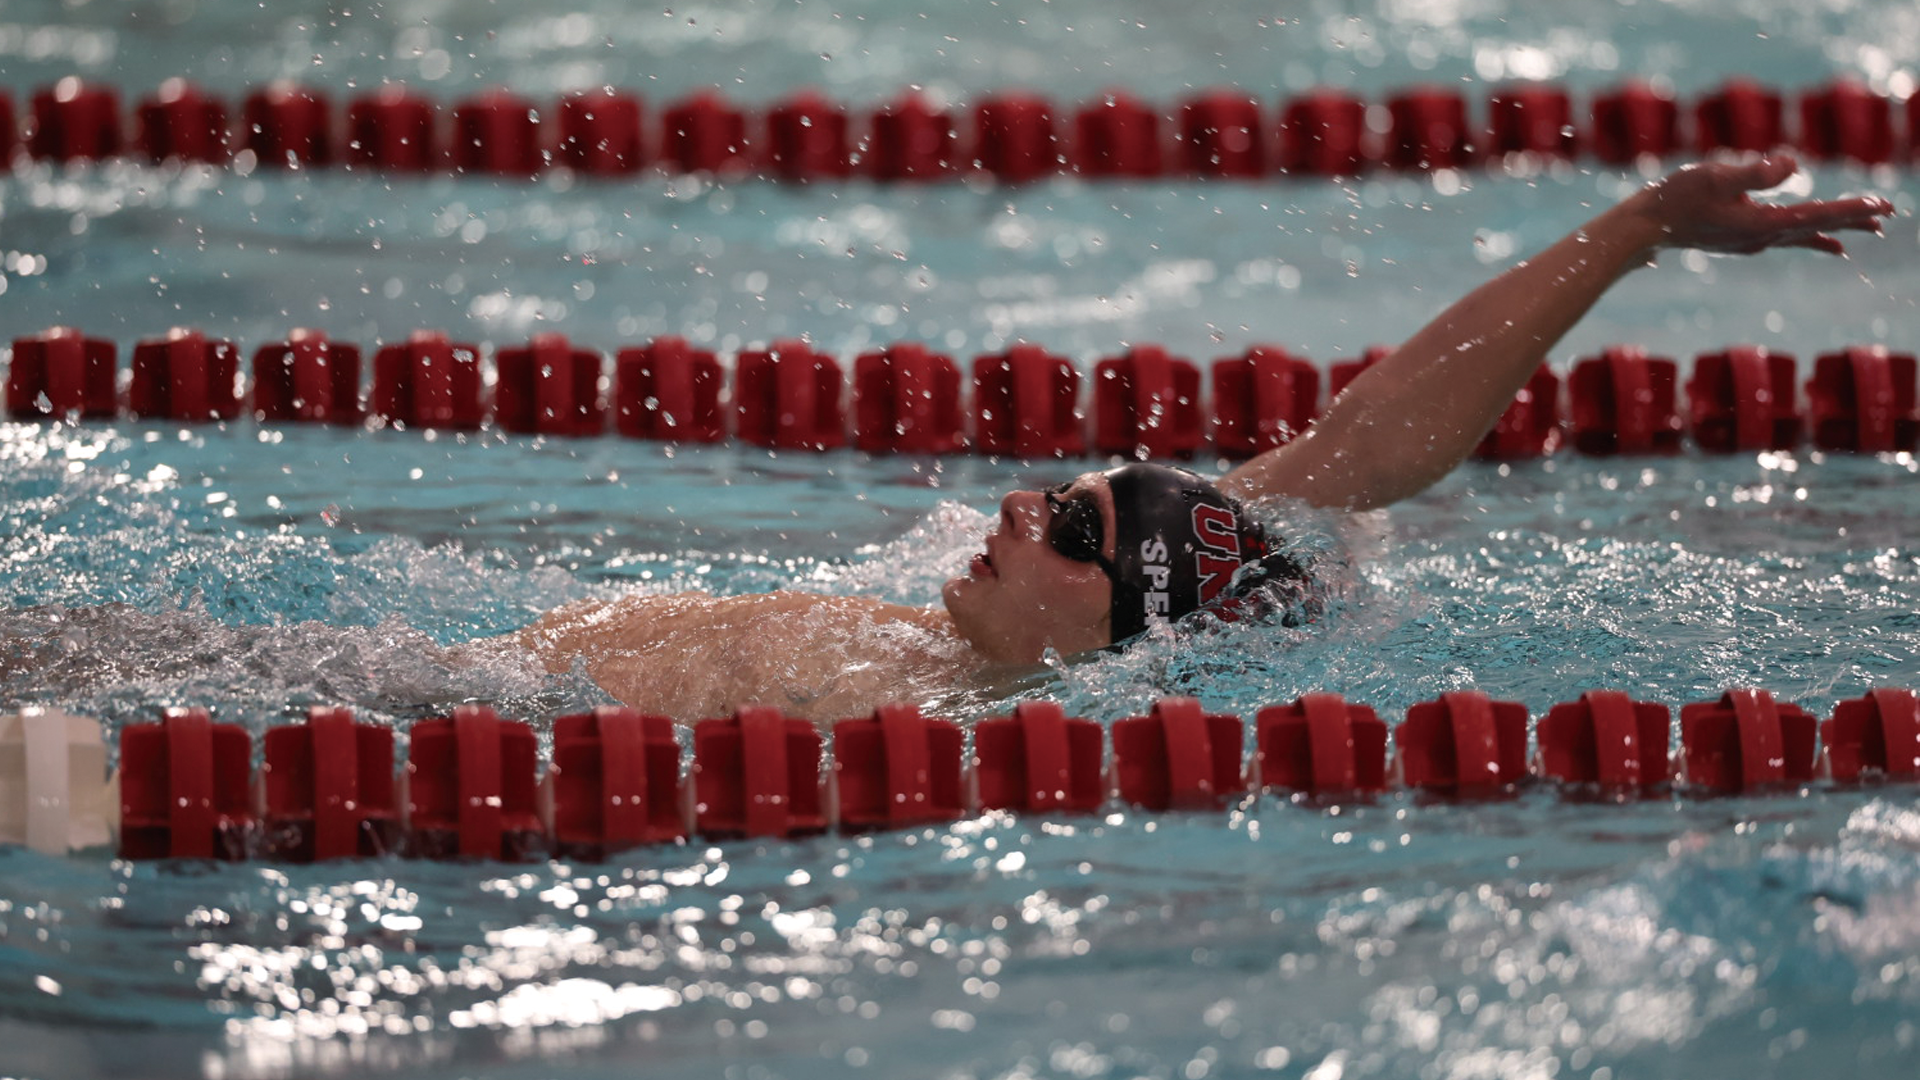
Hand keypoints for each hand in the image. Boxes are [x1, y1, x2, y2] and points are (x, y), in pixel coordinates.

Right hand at [1627, 154, 1892, 256]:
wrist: (1644, 227)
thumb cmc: (1675, 198)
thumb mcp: (1714, 176)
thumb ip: (1755, 171)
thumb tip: (1793, 164)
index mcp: (1759, 224)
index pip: (1816, 215)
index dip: (1851, 209)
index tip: (1882, 205)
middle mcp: (1761, 237)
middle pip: (1817, 227)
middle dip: (1853, 220)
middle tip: (1888, 215)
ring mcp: (1751, 240)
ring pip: (1805, 234)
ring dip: (1836, 229)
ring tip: (1866, 231)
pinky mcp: (1742, 237)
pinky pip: (1788, 238)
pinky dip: (1812, 237)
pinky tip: (1824, 242)